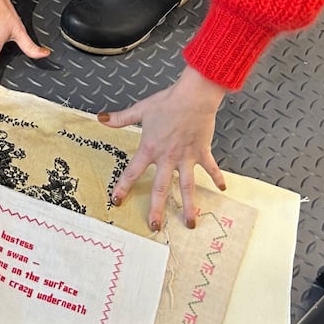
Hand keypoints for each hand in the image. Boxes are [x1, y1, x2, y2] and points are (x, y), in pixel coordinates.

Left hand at [99, 66, 227, 229]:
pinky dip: (217, 178)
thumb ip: (121, 118)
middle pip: (160, 188)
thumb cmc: (167, 102)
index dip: (123, 187)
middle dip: (156, 208)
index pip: (133, 172)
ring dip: (188, 205)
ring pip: (187, 186)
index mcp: (150, 149)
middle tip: (154, 226)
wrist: (193, 97)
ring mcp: (187, 157)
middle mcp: (168, 158)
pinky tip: (222, 189)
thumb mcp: (141, 110)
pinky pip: (210, 168)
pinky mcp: (202, 152)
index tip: (117, 201)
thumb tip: (101, 118)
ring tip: (190, 223)